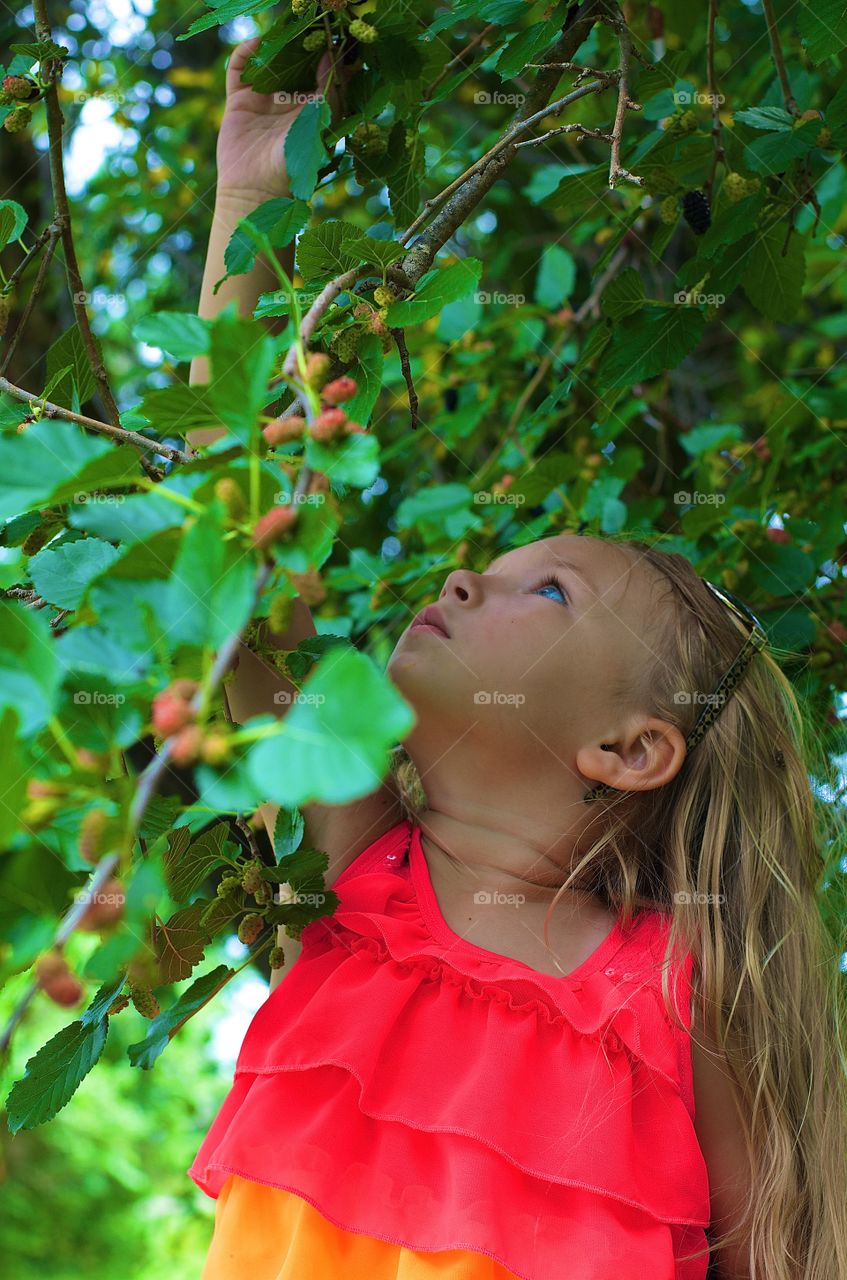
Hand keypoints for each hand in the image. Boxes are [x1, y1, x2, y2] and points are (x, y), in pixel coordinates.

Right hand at [216, 36, 347, 201]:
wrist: (257, 190)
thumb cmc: (295, 165)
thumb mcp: (320, 128)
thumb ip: (331, 94)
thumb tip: (331, 56)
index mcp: (312, 111)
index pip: (320, 73)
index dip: (324, 52)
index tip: (328, 33)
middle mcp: (288, 103)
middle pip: (294, 62)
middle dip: (299, 43)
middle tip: (305, 23)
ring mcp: (262, 101)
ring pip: (268, 62)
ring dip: (273, 44)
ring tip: (281, 27)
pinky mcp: (238, 101)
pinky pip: (239, 69)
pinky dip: (245, 53)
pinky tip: (256, 42)